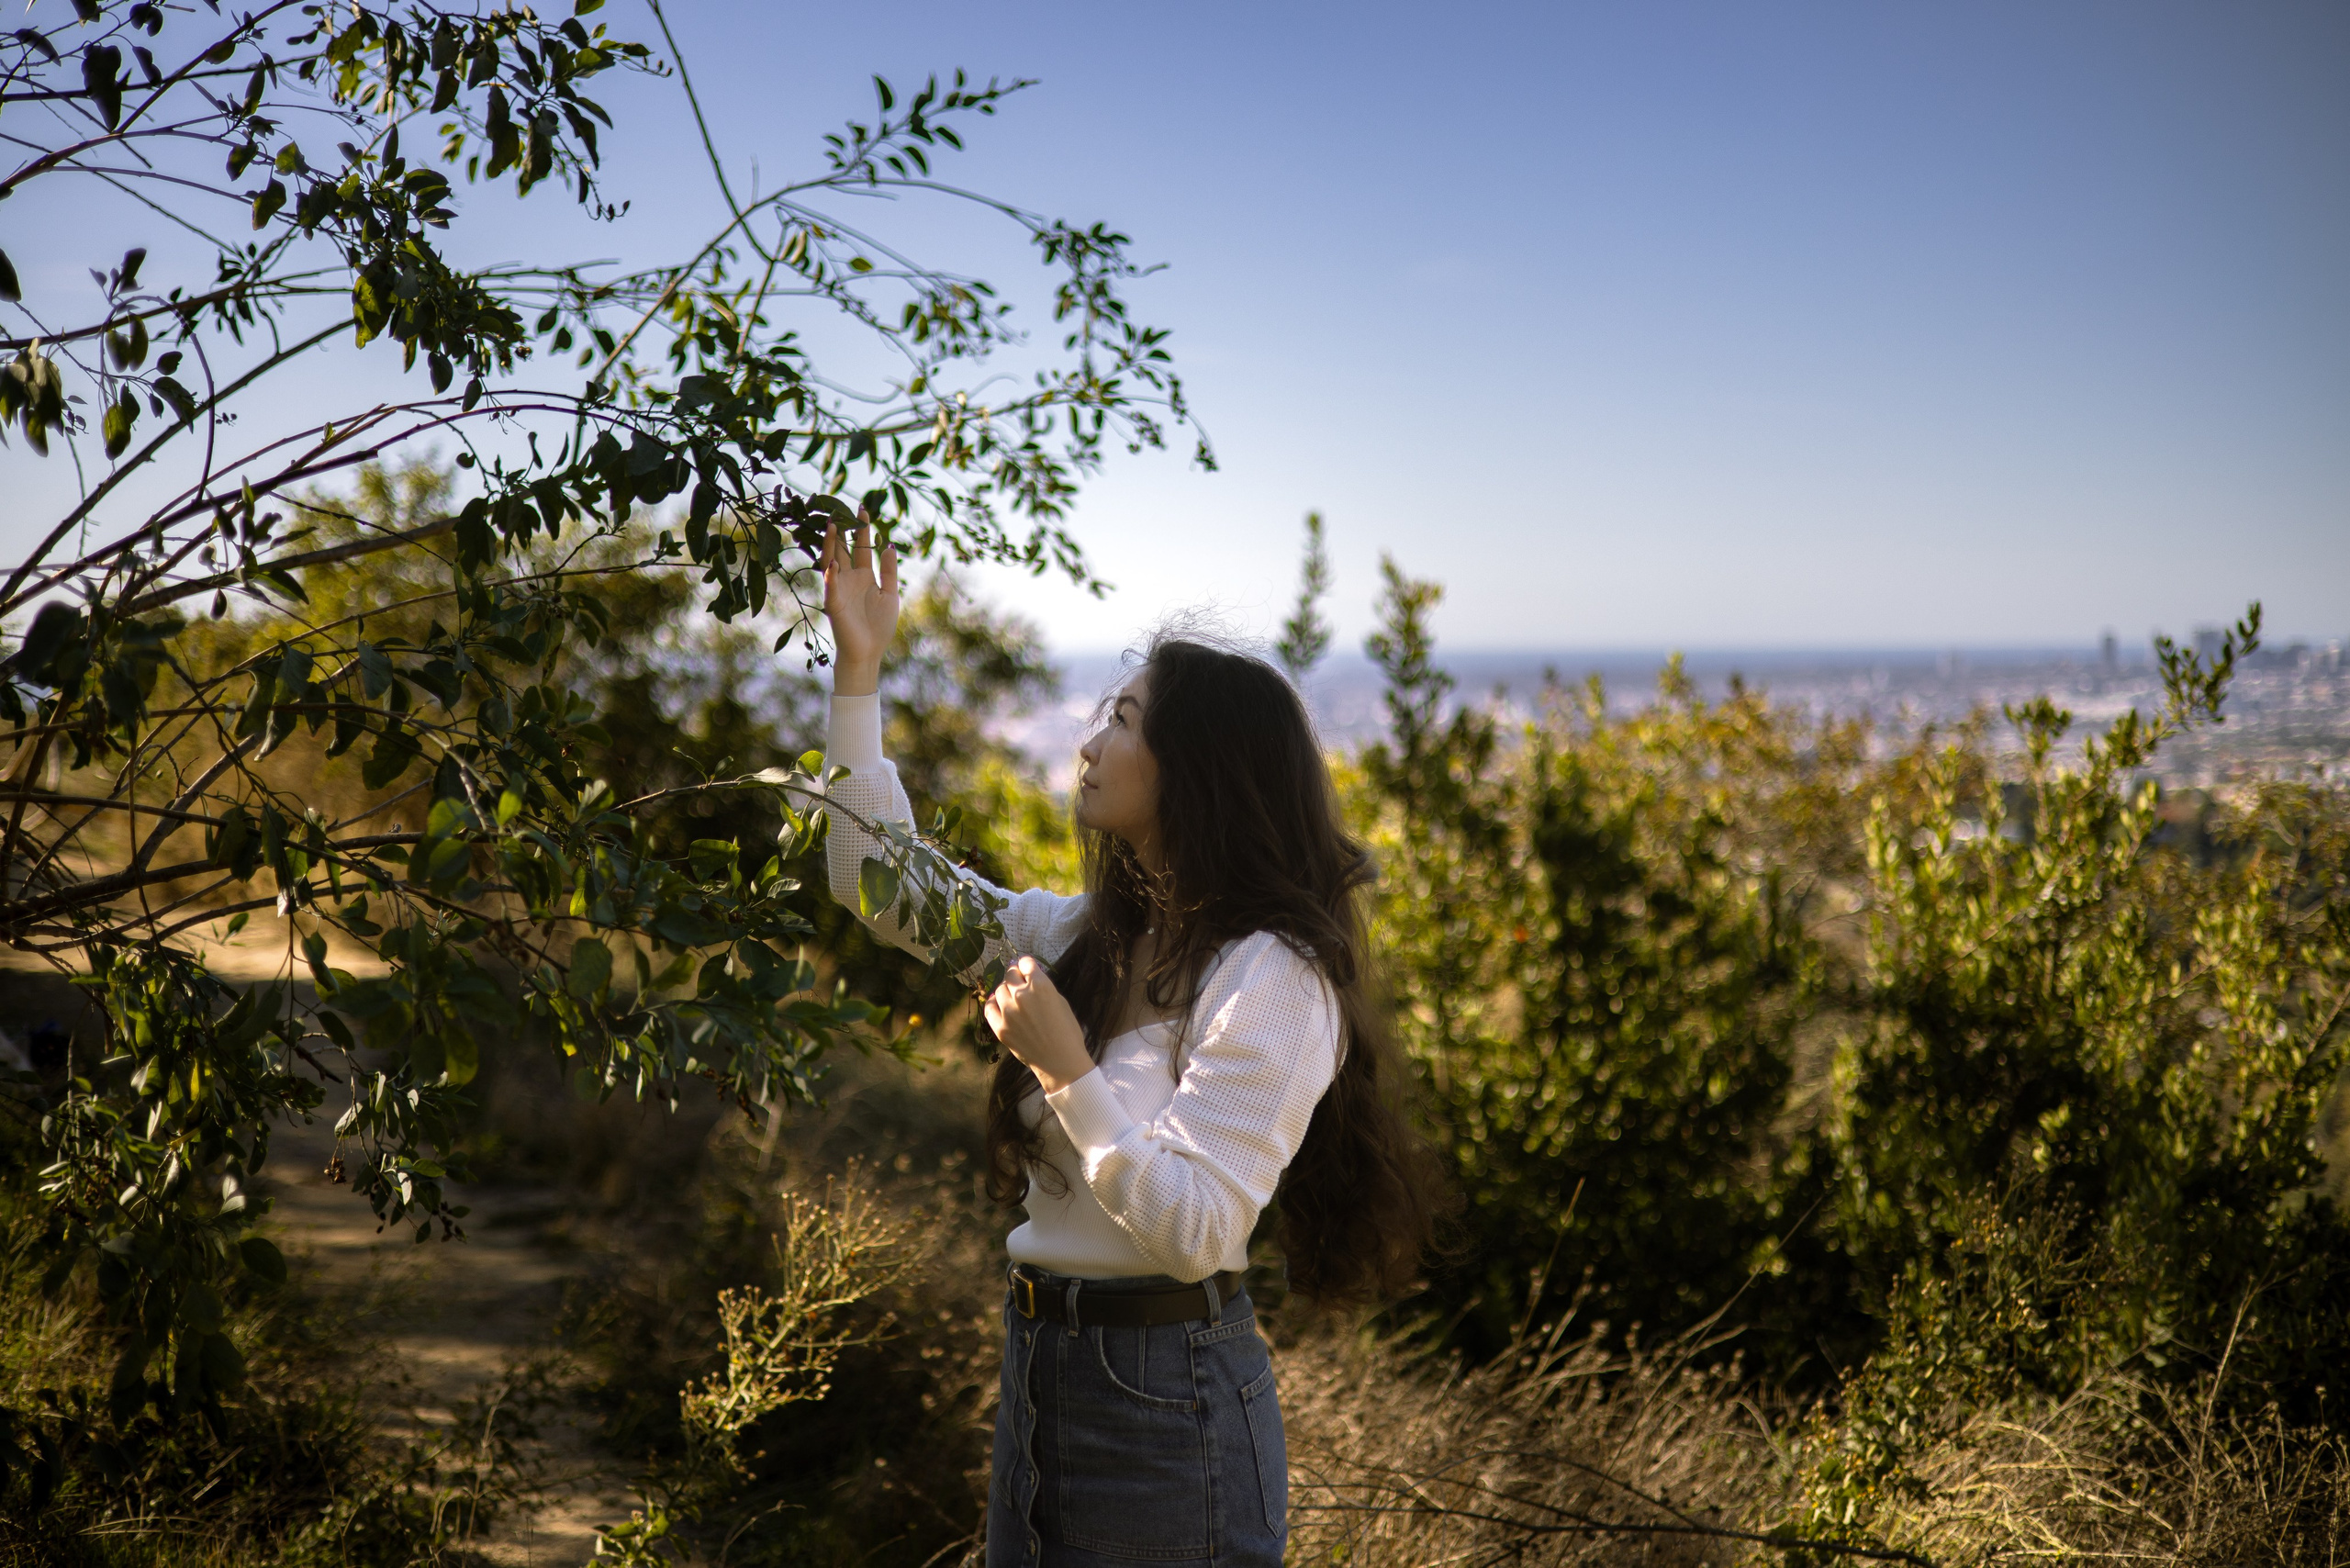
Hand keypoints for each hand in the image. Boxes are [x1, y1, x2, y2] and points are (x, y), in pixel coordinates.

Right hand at [821, 516, 898, 695]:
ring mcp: (840, 588)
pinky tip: (834, 561)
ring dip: (830, 544)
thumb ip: (889, 571)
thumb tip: (890, 546)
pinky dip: (832, 573)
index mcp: (865, 576)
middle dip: (841, 529)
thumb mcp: (890, 594)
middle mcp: (850, 578)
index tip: (862, 509)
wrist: (869, 652)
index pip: (862, 547)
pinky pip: (831, 585)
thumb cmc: (879, 626)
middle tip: (838, 507)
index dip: (862, 529)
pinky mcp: (834, 602)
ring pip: (832, 560)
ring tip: (832, 525)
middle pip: (843, 548)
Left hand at [983, 956, 1093, 1094]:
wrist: (1060, 1061)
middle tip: (1018, 980)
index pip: (1026, 963)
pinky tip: (998, 1004)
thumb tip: (1030, 977)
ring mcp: (1008, 1011)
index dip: (1027, 965)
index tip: (1027, 968)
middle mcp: (1021, 995)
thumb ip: (1044, 987)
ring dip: (1006, 990)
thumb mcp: (1060, 1002)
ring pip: (999, 990)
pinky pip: (989, 1007)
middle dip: (1015, 975)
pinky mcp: (1000, 1027)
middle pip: (1010, 974)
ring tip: (1012, 996)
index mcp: (1041, 986)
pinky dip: (993, 1003)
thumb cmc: (1067, 1031)